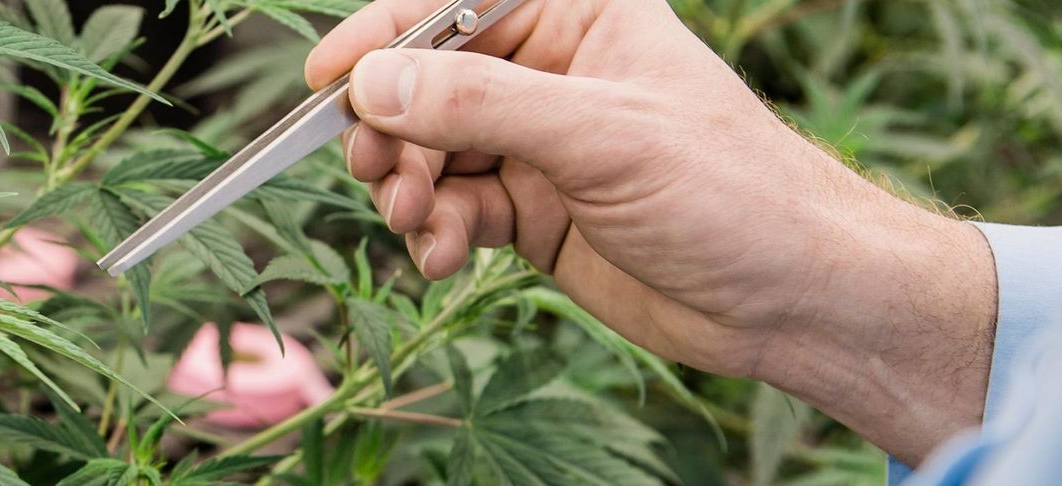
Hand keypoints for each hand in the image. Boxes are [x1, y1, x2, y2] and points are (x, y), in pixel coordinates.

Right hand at [312, 0, 996, 463]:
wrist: (793, 301)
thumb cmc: (732, 192)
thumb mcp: (602, 136)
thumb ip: (480, 105)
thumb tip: (374, 83)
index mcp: (579, 15)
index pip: (452, 5)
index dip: (383, 36)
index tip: (326, 81)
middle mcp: (550, 72)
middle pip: (425, 83)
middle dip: (392, 131)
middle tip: (382, 177)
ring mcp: (537, 144)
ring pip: (428, 151)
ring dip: (407, 189)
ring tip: (419, 225)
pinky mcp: (531, 211)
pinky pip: (451, 209)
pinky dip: (435, 233)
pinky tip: (445, 257)